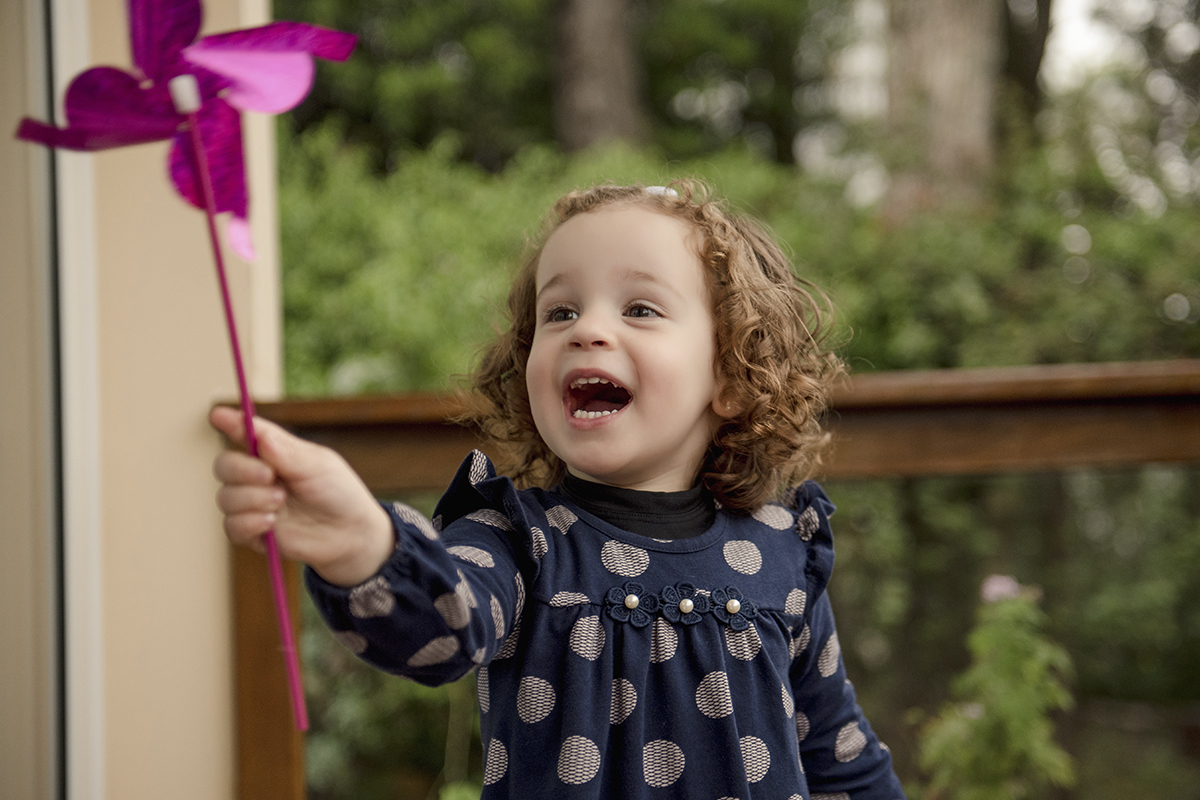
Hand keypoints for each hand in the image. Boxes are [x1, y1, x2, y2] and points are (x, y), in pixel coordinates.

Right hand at [209, 405, 393, 586]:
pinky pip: (231, 526)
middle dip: (241, 469)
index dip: (230, 423)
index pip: (245, 433)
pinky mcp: (253, 532)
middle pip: (224, 465)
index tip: (217, 416)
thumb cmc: (338, 492)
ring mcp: (253, 504)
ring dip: (252, 499)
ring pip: (225, 497)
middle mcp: (257, 476)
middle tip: (269, 475)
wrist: (350, 534)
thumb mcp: (318, 465)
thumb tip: (256, 434)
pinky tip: (272, 522)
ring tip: (281, 502)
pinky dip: (249, 522)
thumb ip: (285, 452)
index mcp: (273, 452)